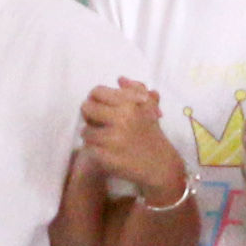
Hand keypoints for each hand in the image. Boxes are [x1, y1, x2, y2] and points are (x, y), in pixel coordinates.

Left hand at [77, 79, 180, 203]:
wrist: (160, 166)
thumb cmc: (152, 134)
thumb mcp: (149, 108)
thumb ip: (136, 90)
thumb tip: (120, 79)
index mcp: (129, 104)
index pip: (96, 92)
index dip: (95, 99)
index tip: (100, 108)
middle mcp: (121, 120)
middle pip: (86, 108)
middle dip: (89, 116)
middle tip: (97, 123)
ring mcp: (113, 140)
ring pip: (85, 131)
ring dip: (91, 134)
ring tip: (101, 138)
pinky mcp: (107, 158)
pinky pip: (89, 148)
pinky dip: (94, 149)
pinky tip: (104, 150)